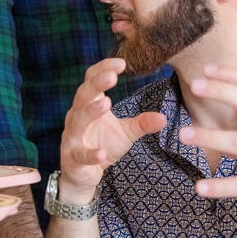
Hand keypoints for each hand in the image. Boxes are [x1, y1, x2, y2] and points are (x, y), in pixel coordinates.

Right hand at [59, 59, 165, 194]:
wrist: (84, 174)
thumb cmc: (102, 144)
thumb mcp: (125, 133)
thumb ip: (142, 123)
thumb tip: (164, 118)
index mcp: (89, 105)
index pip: (91, 80)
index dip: (103, 69)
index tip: (122, 62)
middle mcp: (77, 116)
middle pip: (83, 95)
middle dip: (97, 84)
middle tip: (112, 76)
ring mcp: (72, 137)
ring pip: (78, 120)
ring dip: (91, 111)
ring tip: (106, 102)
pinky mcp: (72, 158)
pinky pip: (81, 154)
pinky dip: (91, 154)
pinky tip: (102, 153)